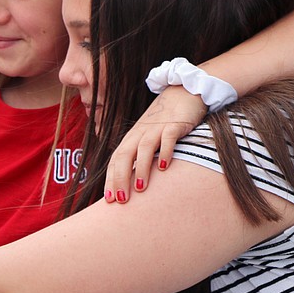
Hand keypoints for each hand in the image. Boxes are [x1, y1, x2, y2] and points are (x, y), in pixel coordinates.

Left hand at [104, 86, 206, 201]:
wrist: (184, 91)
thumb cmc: (165, 121)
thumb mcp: (149, 138)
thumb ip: (141, 157)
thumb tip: (135, 184)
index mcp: (132, 138)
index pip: (116, 160)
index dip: (111, 179)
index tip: (109, 201)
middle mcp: (140, 133)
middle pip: (125, 155)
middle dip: (120, 178)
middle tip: (121, 200)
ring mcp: (157, 127)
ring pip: (144, 148)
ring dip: (141, 168)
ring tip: (140, 188)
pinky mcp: (175, 123)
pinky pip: (168, 138)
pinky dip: (165, 152)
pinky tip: (164, 167)